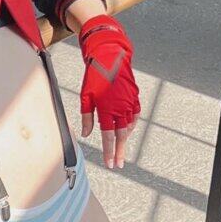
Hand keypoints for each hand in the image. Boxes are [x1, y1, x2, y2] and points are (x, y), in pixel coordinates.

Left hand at [77, 15, 139, 169]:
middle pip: (121, 136)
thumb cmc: (95, 76)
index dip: (109, 152)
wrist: (111, 57)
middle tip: (119, 164)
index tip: (110, 163)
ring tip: (119, 150)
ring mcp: (130, 103)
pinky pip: (134, 116)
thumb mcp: (86, 97)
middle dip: (119, 152)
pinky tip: (127, 131)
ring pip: (128, 127)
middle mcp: (121, 108)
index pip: (108, 137)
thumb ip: (86, 117)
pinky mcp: (135, 98)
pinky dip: (131, 125)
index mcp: (107, 109)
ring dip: (124, 139)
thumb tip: (85, 134)